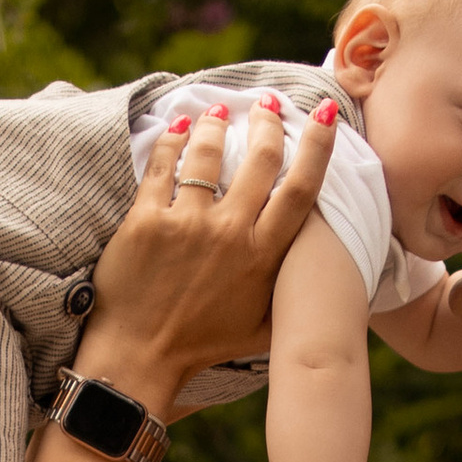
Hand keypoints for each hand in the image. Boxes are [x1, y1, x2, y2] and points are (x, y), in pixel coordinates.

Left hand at [78, 91, 335, 409]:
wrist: (139, 357)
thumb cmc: (202, 346)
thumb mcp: (263, 329)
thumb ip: (290, 296)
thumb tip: (320, 279)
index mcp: (263, 256)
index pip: (301, 188)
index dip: (317, 146)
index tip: (321, 114)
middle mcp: (230, 233)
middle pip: (259, 158)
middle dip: (265, 122)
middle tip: (265, 104)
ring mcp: (186, 224)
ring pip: (207, 152)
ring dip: (215, 123)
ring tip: (217, 111)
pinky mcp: (145, 221)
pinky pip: (162, 166)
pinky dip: (171, 140)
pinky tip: (176, 126)